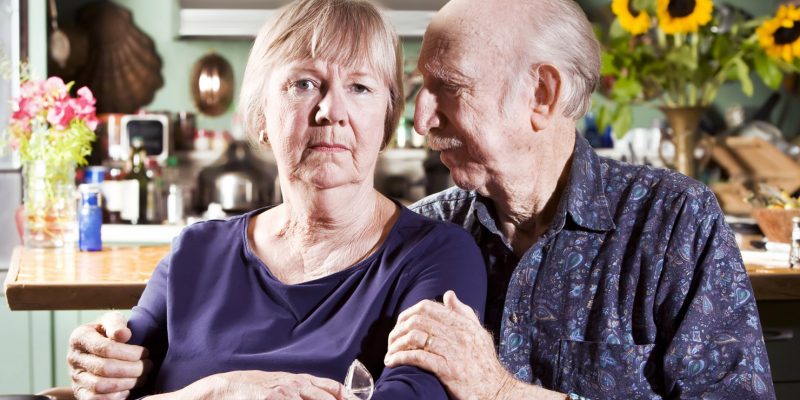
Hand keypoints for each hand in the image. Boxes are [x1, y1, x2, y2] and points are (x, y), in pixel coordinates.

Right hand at [67, 311, 150, 399]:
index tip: (145, 352)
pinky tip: (129, 387)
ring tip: (143, 376)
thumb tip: (124, 334)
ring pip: (101, 386)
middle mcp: (73, 358)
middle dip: (133, 368)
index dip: (130, 352)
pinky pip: (97, 399)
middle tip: (148, 365)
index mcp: (80, 337)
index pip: (105, 348)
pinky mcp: (80, 393)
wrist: (98, 348)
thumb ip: (116, 324)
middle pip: (105, 368)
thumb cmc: (109, 332)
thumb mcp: (112, 321)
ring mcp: (75, 377)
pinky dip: (117, 395)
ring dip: (128, 383)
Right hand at [177, 370, 348, 399]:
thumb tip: (324, 397)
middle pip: (328, 397)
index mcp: (301, 380)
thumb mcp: (282, 386)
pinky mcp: (271, 398)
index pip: (333, 387)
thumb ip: (302, 392)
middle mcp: (296, 384)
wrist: (225, 387)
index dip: (348, 397)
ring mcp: (285, 391)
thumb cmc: (254, 390)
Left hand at [384, 290, 511, 399]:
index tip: (399, 324)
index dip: (407, 313)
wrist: (497, 390)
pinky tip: (392, 362)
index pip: (427, 307)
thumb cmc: (486, 363)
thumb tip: (449, 294)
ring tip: (390, 353)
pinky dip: (400, 358)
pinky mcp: (448, 370)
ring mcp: (453, 352)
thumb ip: (463, 313)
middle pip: (417, 321)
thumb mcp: (479, 334)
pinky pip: (418, 358)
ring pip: (415, 338)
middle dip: (398, 330)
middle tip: (391, 341)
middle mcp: (458, 334)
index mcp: (463, 323)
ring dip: (396, 345)